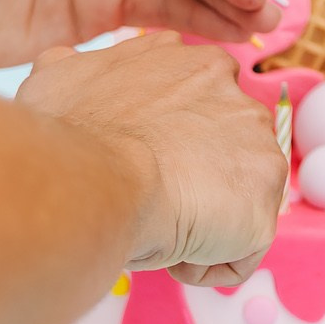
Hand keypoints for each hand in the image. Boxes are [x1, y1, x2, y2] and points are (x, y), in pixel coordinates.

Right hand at [15, 33, 284, 285]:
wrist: (95, 178)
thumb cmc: (72, 134)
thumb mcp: (60, 79)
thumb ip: (78, 69)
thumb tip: (64, 61)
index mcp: (200, 66)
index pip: (204, 107)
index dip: (172, 144)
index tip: (141, 162)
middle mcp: (242, 98)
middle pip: (225, 155)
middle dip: (192, 181)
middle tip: (148, 198)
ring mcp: (260, 152)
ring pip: (235, 202)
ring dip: (200, 221)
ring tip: (157, 226)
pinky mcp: (264, 207)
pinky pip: (240, 250)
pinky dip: (205, 262)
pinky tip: (172, 254)